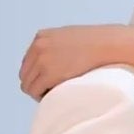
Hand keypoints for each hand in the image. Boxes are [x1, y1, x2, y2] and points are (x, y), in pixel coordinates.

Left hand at [19, 24, 133, 100]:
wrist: (108, 45)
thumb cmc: (97, 42)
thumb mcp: (69, 36)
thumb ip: (56, 45)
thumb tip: (54, 62)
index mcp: (41, 36)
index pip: (28, 61)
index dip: (37, 73)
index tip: (49, 80)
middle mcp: (38, 47)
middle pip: (25, 73)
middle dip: (36, 82)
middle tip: (53, 89)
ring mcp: (42, 61)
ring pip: (27, 85)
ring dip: (39, 91)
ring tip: (55, 93)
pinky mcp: (48, 74)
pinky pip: (35, 91)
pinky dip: (41, 96)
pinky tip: (54, 95)